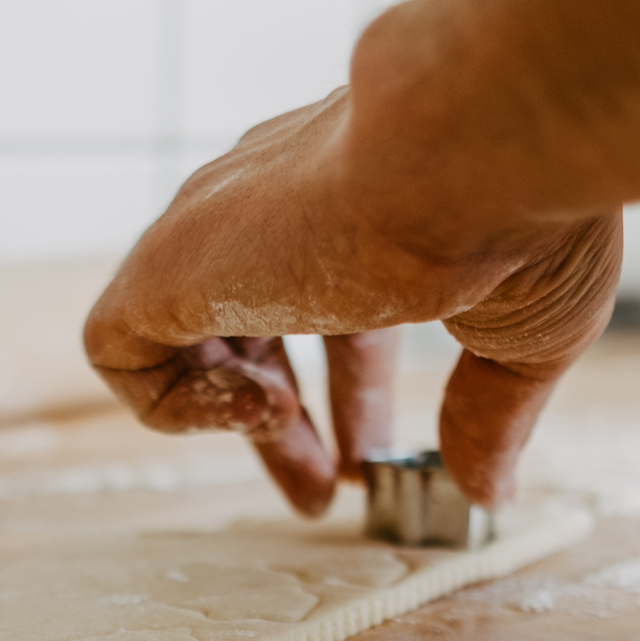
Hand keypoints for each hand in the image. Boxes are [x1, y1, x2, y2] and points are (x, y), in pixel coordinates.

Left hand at [84, 88, 620, 513]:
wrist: (470, 148)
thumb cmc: (515, 217)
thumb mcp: (522, 336)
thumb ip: (491, 414)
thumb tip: (490, 492)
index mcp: (359, 207)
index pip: (325, 303)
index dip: (342, 395)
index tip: (367, 466)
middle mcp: (276, 206)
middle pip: (246, 324)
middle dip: (278, 420)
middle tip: (321, 493)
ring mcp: (212, 230)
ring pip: (176, 333)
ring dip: (228, 412)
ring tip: (287, 435)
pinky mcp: (163, 263)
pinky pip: (116, 350)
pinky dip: (171, 405)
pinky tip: (255, 408)